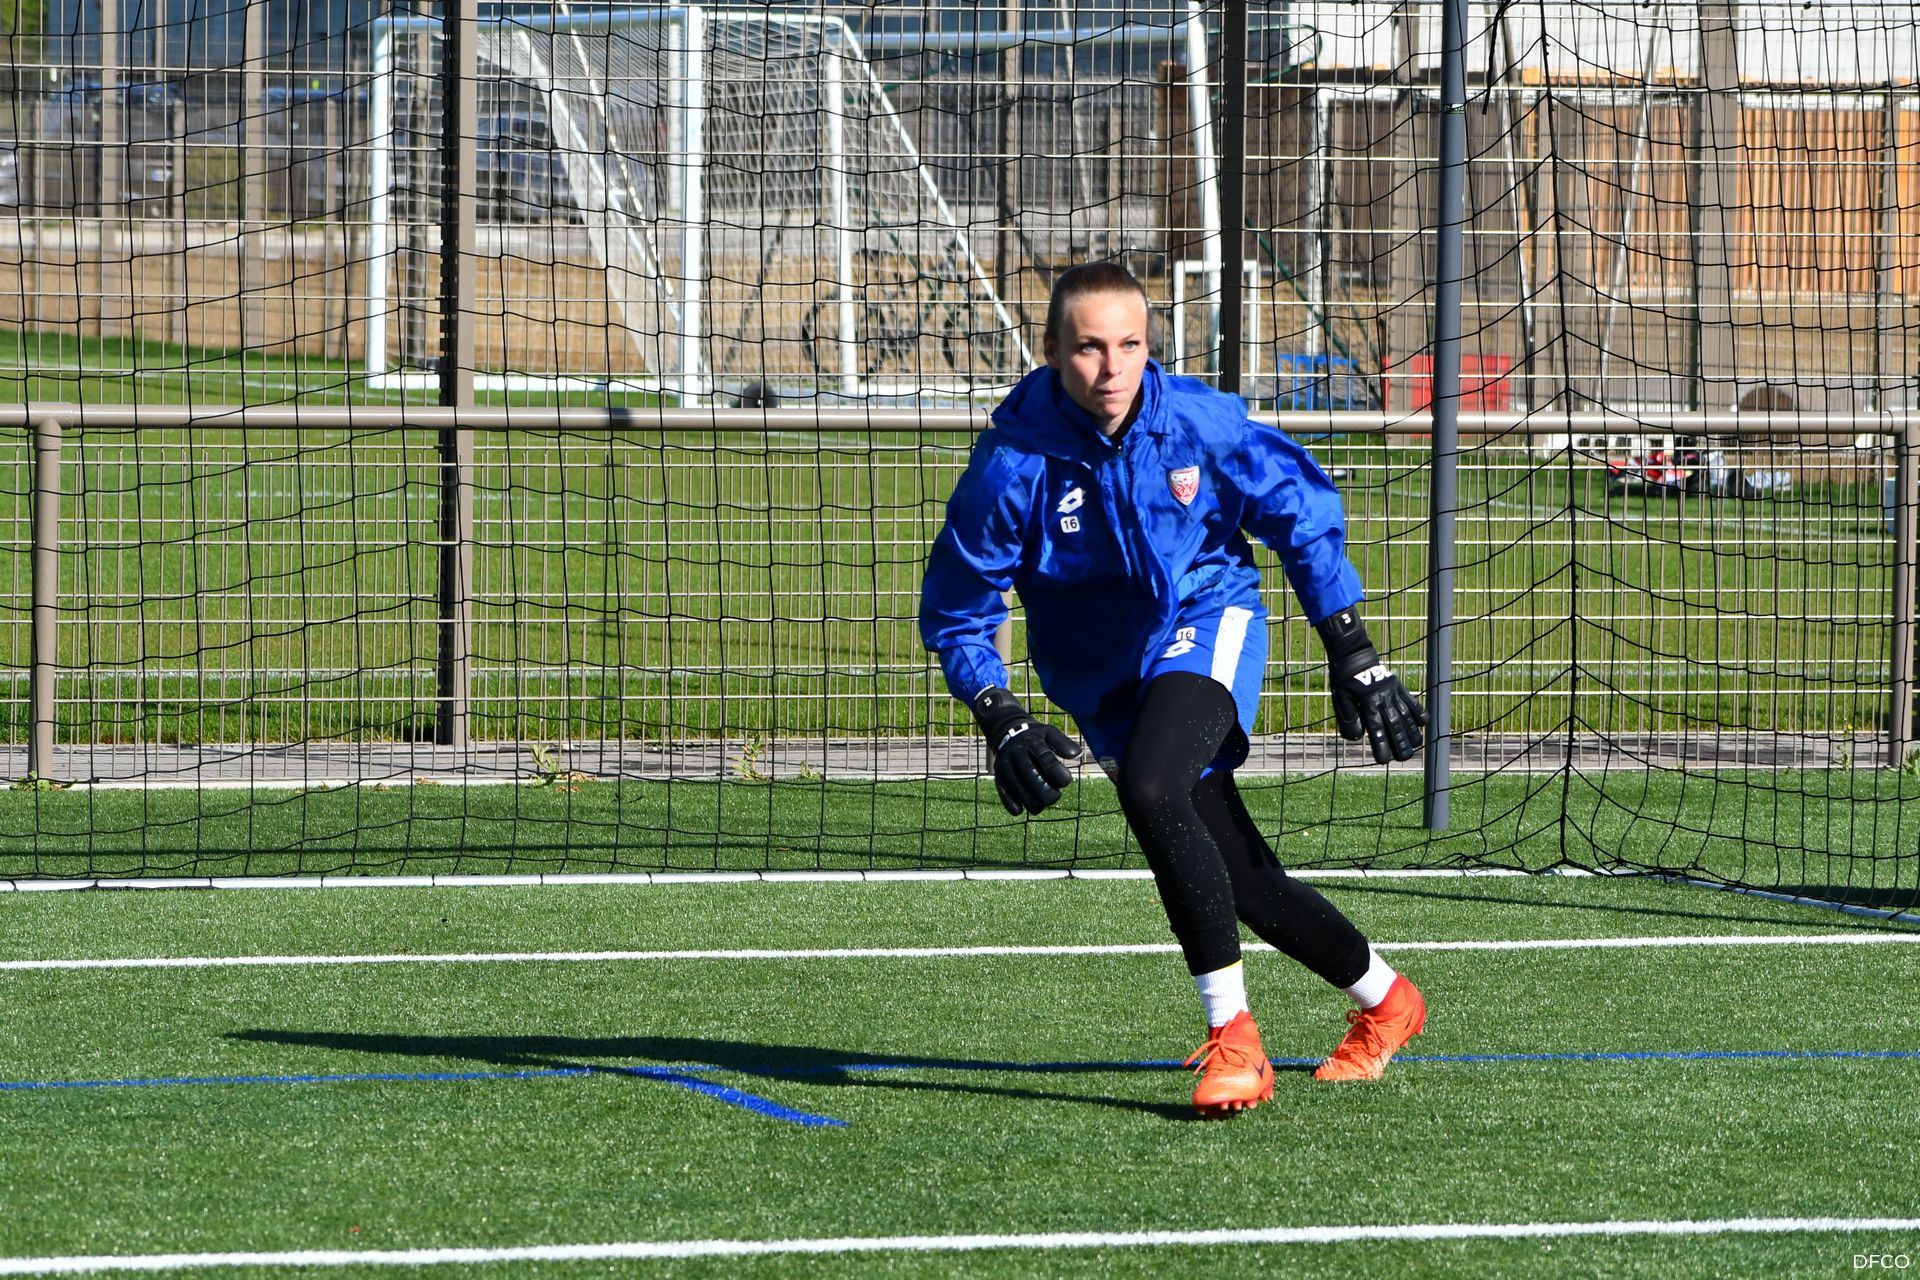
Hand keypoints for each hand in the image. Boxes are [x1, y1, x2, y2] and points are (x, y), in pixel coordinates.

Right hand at [971, 687, 1082, 814]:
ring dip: (1028, 798)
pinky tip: (1019, 811)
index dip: (1056, 771)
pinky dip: (1009, 801)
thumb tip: (1076, 754)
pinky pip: (1002, 789)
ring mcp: (1006, 764)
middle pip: (1028, 771)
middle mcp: (1017, 752)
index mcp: (1032, 742)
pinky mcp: (999, 775)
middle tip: (1055, 798)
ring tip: (1040, 806)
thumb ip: (1063, 743)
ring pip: (1015, 783)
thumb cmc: (1035, 737)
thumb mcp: (1049, 733)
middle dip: (1042, 788)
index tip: (1066, 782)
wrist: (1007, 731)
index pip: (1045, 757)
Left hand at [1316, 608, 1426, 763]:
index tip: (1384, 760)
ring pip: (1406, 716)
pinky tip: (1424, 724)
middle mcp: (1384, 699)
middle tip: (1404, 758)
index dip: (1381, 745)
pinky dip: (1419, 712)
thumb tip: (1357, 738)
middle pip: (1395, 725)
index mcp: (1368, 703)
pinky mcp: (1399, 687)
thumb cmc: (1345, 679)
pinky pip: (1412, 701)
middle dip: (1400, 743)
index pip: (1376, 729)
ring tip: (1416, 747)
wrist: (1355, 655)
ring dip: (1412, 732)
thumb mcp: (1340, 698)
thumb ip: (1348, 718)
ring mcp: (1393, 693)